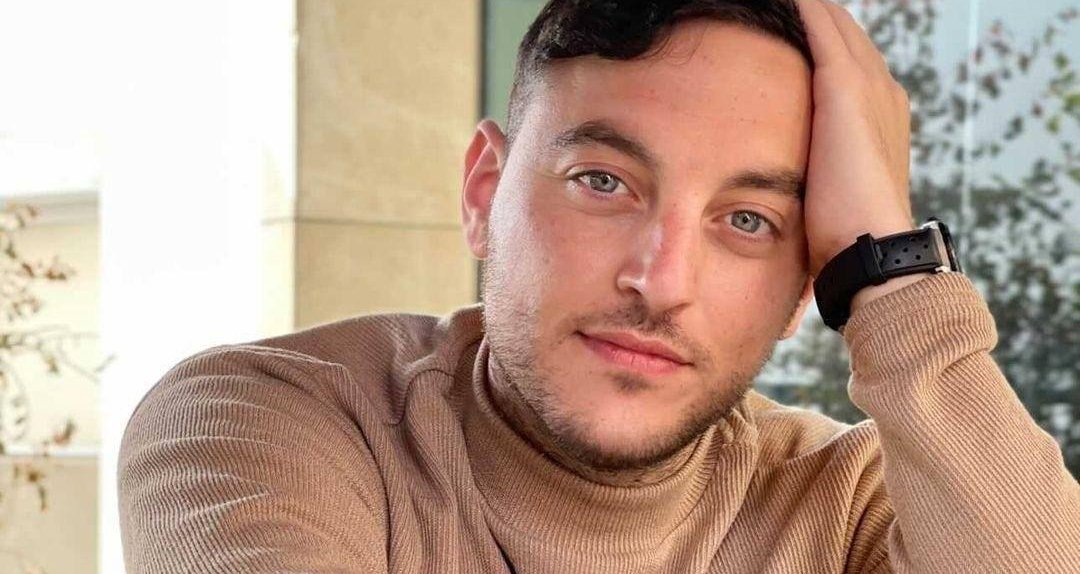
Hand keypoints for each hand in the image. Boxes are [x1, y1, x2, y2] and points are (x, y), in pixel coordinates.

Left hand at [795, 0, 915, 278]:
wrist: (871, 245)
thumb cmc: (845, 234)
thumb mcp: (830, 190)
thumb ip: (817, 171)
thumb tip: (793, 185)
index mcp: (882, 114)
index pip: (847, 59)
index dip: (819, 40)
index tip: (788, 26)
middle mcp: (883, 91)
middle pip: (843, 33)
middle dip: (814, 15)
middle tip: (778, 5)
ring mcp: (869, 86)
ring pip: (833, 23)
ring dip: (806, 8)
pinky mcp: (845, 87)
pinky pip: (819, 28)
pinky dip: (801, 8)